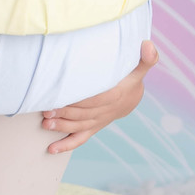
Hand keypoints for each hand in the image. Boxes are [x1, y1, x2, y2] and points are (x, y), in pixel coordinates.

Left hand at [41, 40, 158, 153]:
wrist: (131, 97)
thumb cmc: (131, 78)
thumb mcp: (139, 67)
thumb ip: (146, 58)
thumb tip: (148, 45)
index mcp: (117, 95)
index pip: (98, 99)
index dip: (82, 100)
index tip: (65, 96)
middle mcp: (106, 111)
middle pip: (85, 114)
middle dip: (65, 112)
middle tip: (47, 109)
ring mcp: (97, 121)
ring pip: (80, 126)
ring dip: (62, 126)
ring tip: (46, 124)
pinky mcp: (91, 128)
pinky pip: (80, 139)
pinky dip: (66, 145)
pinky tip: (51, 149)